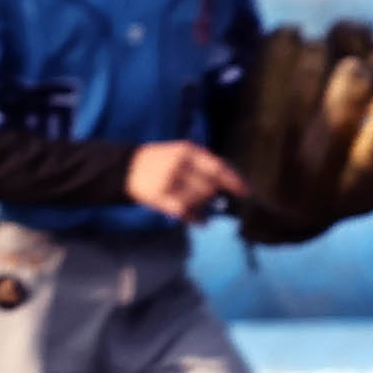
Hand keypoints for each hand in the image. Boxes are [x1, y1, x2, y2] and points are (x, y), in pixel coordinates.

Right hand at [126, 141, 246, 221]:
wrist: (126, 168)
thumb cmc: (160, 161)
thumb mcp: (181, 153)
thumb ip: (204, 165)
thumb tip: (230, 184)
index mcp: (187, 151)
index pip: (218, 168)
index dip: (234, 181)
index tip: (247, 192)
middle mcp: (178, 166)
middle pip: (209, 187)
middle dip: (213, 195)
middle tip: (212, 198)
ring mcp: (168, 182)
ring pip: (198, 200)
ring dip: (203, 206)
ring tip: (199, 207)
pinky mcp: (159, 198)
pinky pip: (185, 211)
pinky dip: (195, 218)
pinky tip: (200, 221)